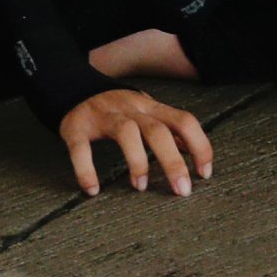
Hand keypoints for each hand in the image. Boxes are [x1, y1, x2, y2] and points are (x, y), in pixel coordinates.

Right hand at [59, 89, 212, 196]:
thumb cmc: (117, 108)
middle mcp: (129, 109)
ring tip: (141, 187)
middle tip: (182, 190)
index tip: (203, 174)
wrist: (72, 86)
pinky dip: (86, 169)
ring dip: (137, 162)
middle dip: (173, 162)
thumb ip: (168, 129)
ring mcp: (103, 116)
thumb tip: (192, 150)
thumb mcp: (146, 112)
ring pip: (126, 132)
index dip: (199, 145)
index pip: (184, 121)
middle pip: (157, 130)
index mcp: (150, 107)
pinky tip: (92, 188)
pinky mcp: (76, 127)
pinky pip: (81, 147)